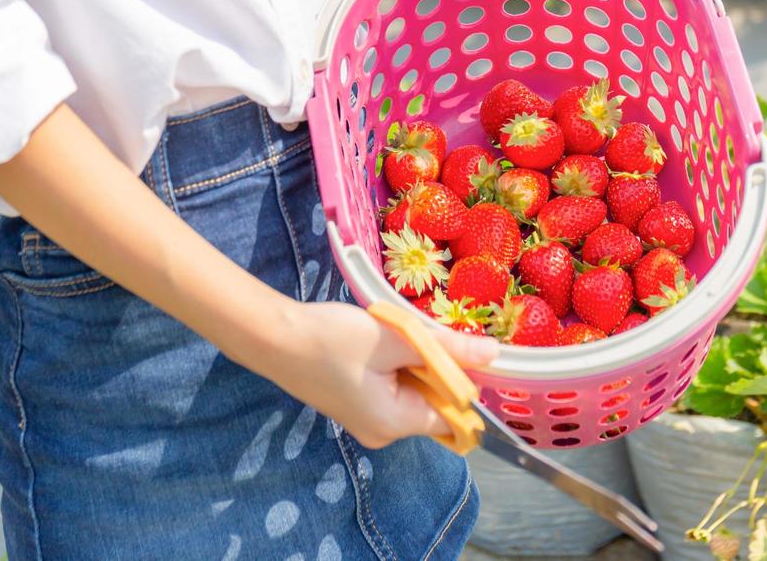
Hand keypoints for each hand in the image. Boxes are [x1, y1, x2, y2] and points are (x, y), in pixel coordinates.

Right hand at [271, 301, 497, 448]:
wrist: (273, 337)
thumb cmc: (331, 340)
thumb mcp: (395, 339)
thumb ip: (446, 349)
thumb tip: (493, 356)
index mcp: (395, 423)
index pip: (454, 416)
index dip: (464, 384)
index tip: (460, 351)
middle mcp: (384, 432)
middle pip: (435, 403)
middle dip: (436, 368)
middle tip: (415, 335)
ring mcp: (368, 421)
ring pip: (414, 392)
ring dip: (414, 363)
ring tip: (392, 337)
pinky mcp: (357, 406)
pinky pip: (393, 389)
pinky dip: (396, 366)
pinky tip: (379, 344)